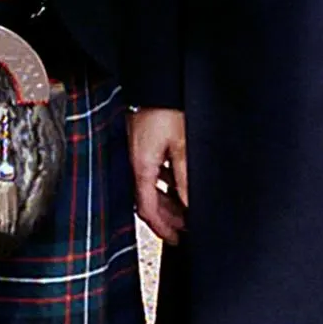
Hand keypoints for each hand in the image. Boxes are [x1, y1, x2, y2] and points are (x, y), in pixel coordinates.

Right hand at [128, 107, 187, 243]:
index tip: (176, 239)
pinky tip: (176, 185)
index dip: (162, 227)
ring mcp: (134, 155)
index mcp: (140, 167)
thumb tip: (189, 203)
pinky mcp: (138, 146)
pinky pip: (149, 174)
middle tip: (183, 229)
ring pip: (148, 189)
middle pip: (146, 202)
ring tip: (183, 211)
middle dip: (166, 218)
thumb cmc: (166, 109)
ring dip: (165, 202)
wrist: (156, 84)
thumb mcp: (182, 145)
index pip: (147, 208)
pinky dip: (162, 185)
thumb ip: (185, 177)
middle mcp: (133, 164)